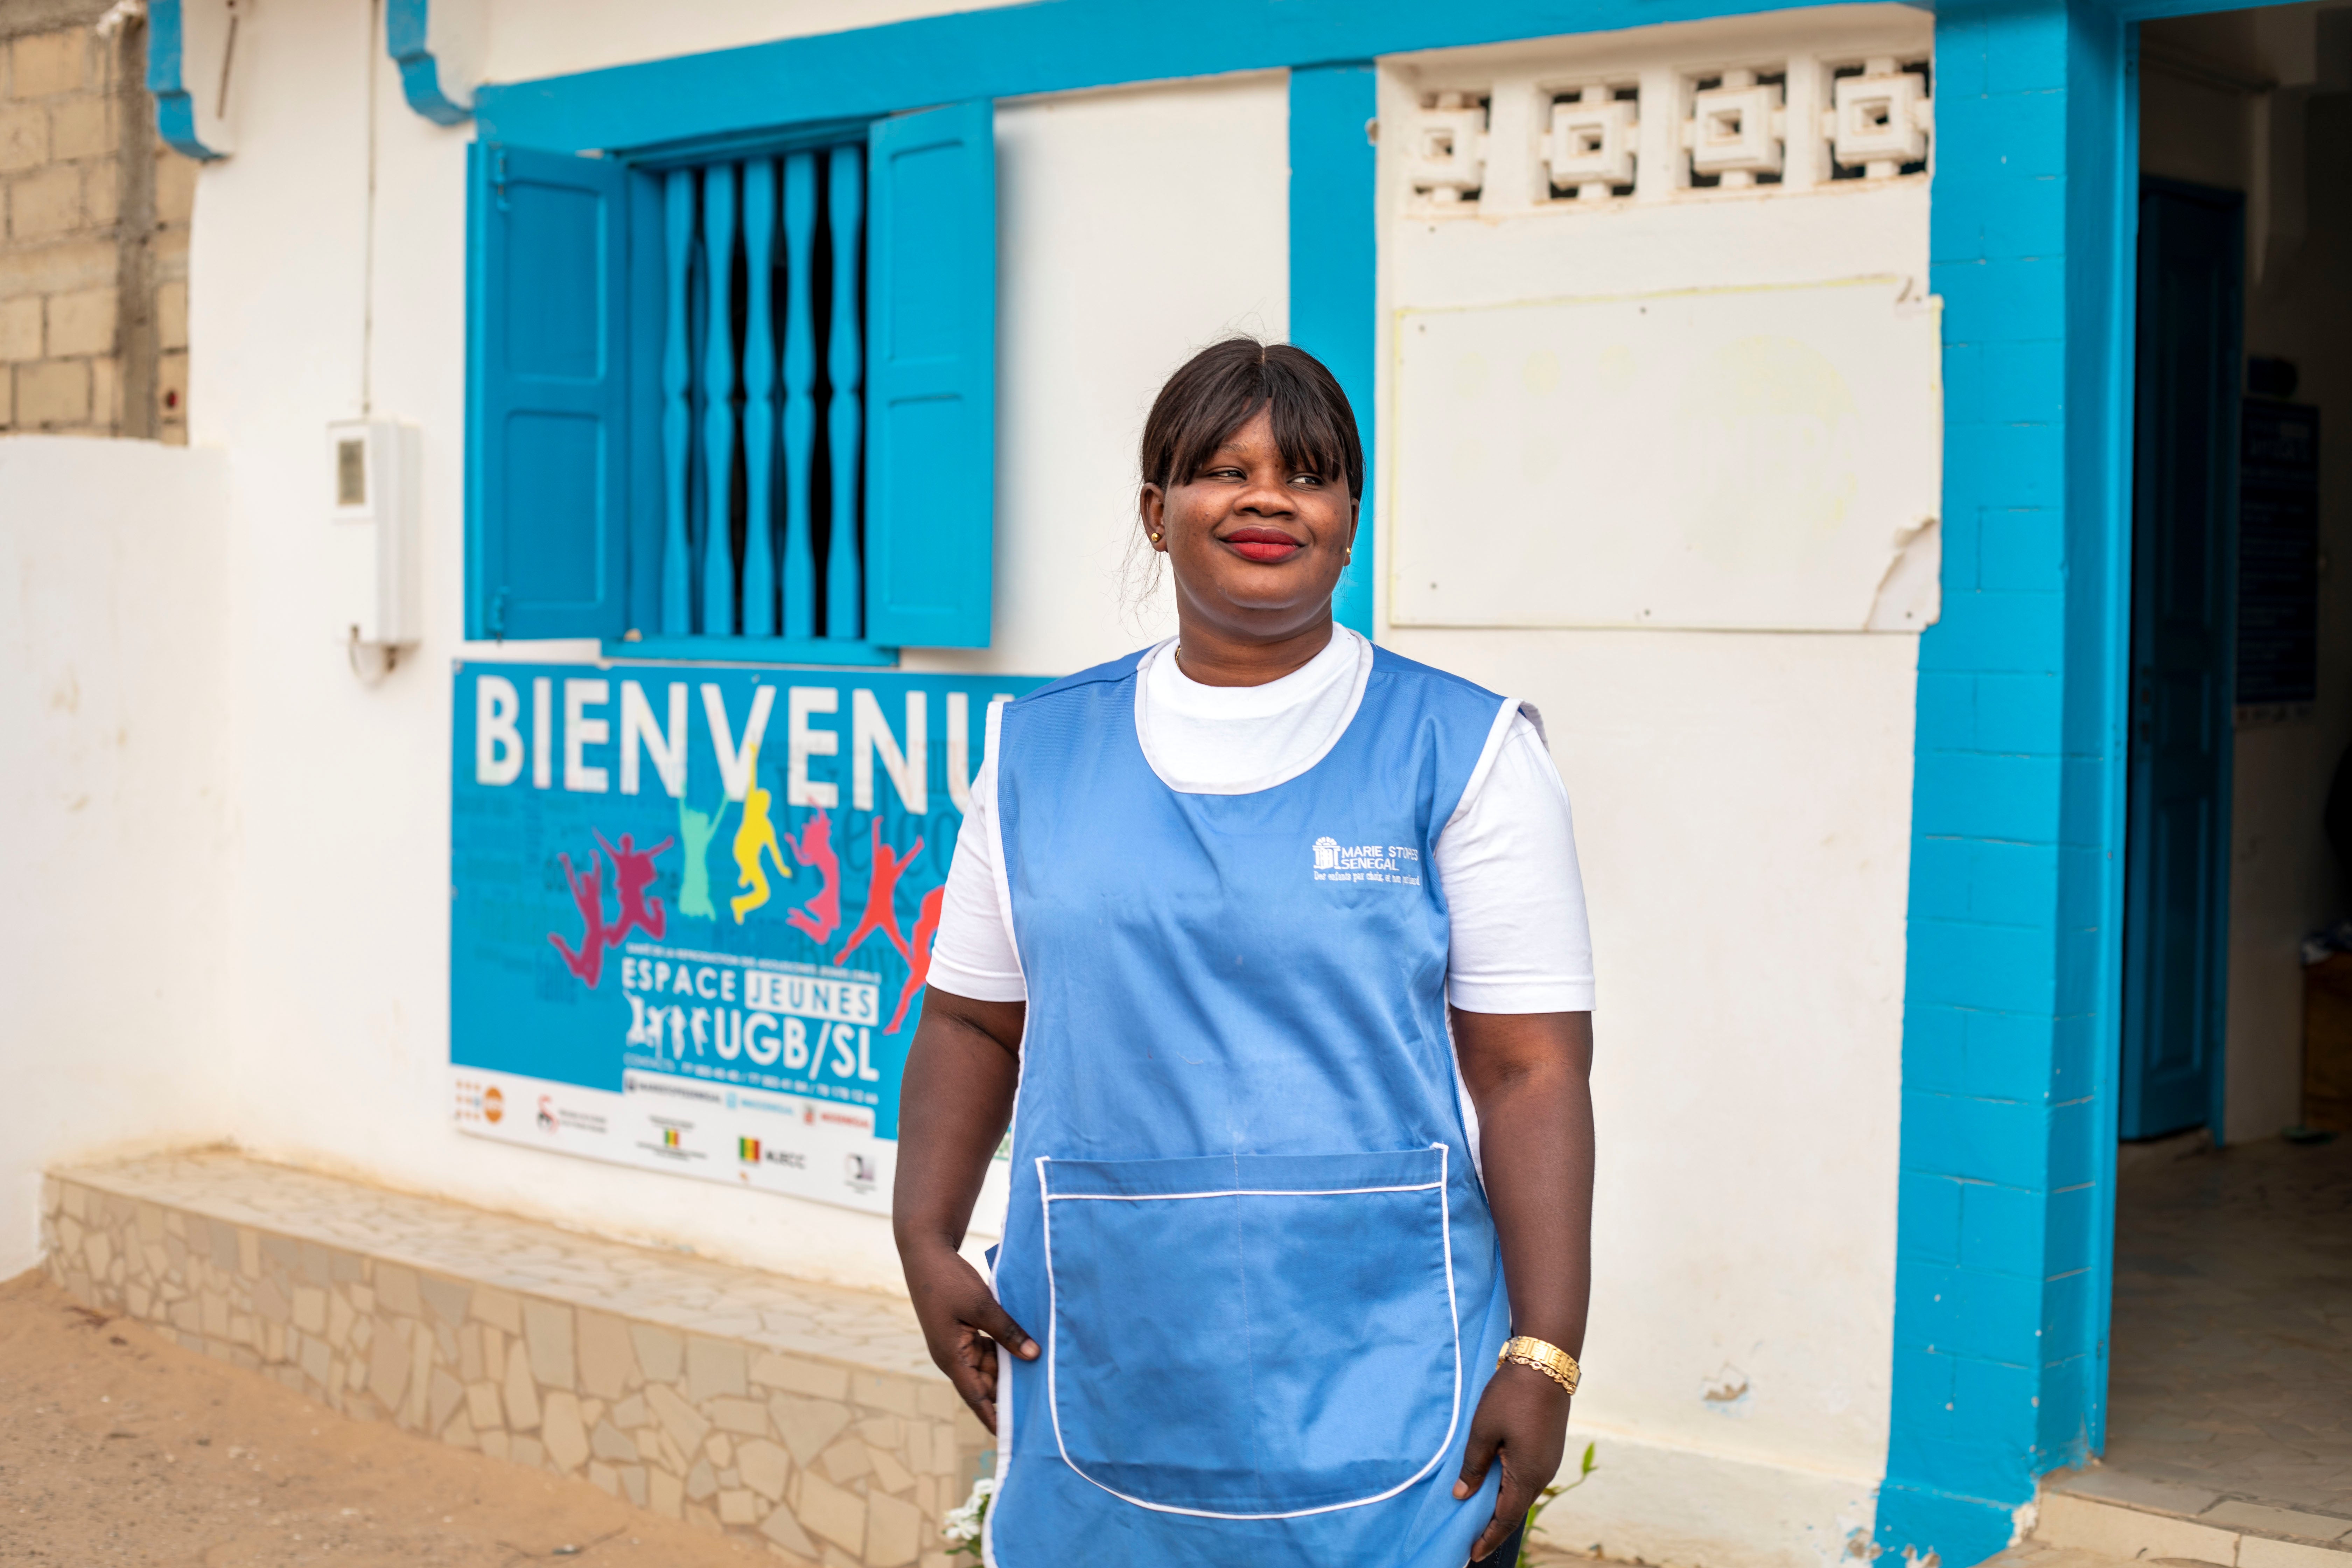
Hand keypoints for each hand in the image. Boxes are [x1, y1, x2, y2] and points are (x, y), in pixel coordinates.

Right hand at [903, 1243, 1037, 1433]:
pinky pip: (986, 1349)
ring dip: (1009, 1370)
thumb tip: (1034, 1355)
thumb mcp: (982, 1305)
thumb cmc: (949, 1280)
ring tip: (1039, 1380)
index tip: (1010, 1437)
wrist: (926, 1253)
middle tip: (1040, 1405)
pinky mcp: (963, 1331)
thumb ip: (1007, 1331)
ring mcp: (957, 1343)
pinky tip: (1027, 1350)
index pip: (976, 1397)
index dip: (993, 1418)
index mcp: (951, 1357)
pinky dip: (1004, 1351)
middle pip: (985, 1383)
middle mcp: (953, 1356)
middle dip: (1008, 1393)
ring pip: (988, 1366)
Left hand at [1453, 1361, 1570, 1561]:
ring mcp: (1549, 1460)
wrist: (1545, 1364)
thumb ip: (1473, 1466)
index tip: (1472, 1554)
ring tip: (1480, 1513)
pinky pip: (1529, 1476)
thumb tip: (1462, 1495)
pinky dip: (1511, 1486)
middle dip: (1494, 1525)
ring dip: (1503, 1504)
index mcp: (1527, 1475)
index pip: (1506, 1519)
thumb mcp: (1482, 1431)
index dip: (1488, 1538)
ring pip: (1523, 1492)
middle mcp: (1543, 1473)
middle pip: (1516, 1509)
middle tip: (1471, 1538)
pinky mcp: (1549, 1447)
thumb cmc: (1510, 1396)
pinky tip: (1496, 1482)